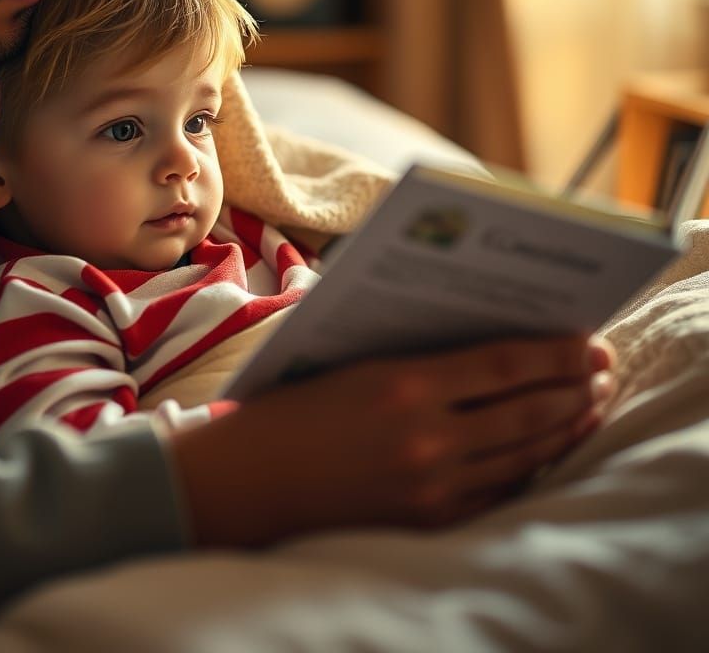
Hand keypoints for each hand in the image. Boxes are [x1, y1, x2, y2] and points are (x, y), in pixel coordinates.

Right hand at [170, 334, 614, 545]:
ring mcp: (432, 483)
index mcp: (403, 383)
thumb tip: (482, 338)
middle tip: (603, 366)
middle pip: (528, 409)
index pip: (505, 364)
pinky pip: (499, 488)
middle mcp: (427, 436)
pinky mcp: (429, 516)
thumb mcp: (352, 360)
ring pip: (524, 452)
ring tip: (590, 403)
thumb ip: (417, 352)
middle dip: (576, 386)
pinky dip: (533, 464)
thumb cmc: (291, 404)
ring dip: (566, 425)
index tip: (589, 339)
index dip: (556, 352)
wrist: (251, 478)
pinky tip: (549, 445)